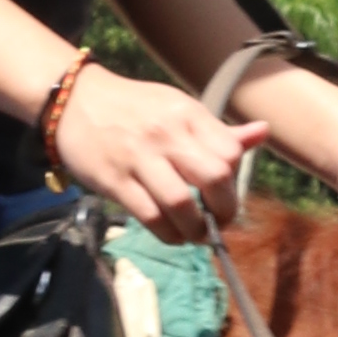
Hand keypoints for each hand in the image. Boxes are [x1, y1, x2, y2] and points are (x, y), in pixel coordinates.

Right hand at [44, 62, 247, 237]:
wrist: (74, 101)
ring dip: (196, 230)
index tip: (225, 196)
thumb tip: (263, 132)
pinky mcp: (114, 180)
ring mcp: (139, 157)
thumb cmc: (134, 109)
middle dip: (224, 210)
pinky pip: (150, 216)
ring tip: (196, 234)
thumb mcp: (178, 108)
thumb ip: (219, 130)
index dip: (235, 182)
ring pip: (182, 204)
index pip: (231, 154)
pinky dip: (168, 234)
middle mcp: (167, 134)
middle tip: (219, 221)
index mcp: (188, 115)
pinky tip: (173, 235)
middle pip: (215, 178)